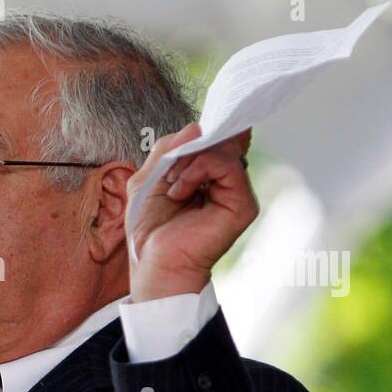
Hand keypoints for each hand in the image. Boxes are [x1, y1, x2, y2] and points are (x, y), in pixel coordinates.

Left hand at [126, 122, 257, 301]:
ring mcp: (236, 192)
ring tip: (173, 186)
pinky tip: (180, 192)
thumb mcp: (148, 178)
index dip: (195, 133)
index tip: (175, 147)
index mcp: (207, 175)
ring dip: (189, 160)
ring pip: (223, 147)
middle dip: (188, 146)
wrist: (154, 264)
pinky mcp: (243, 204)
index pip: (211, 137)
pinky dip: (198, 170)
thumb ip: (168, 148)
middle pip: (218, 137)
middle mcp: (225, 182)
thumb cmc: (151, 231)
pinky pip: (226, 165)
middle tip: (168, 172)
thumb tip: (196, 127)